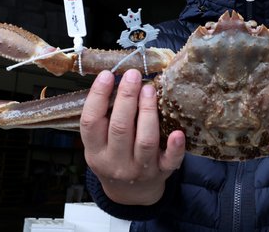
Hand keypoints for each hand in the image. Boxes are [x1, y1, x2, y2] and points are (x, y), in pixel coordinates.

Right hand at [80, 69, 184, 204]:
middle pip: (120, 128)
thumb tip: (116, 79)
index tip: (107, 75)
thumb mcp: (99, 144)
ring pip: (144, 140)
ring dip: (148, 112)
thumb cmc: (114, 158)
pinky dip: (175, 147)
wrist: (130, 194)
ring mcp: (140, 169)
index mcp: (95, 151)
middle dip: (127, 98)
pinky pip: (170, 161)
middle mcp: (115, 162)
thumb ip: (104, 118)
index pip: (91, 122)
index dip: (97, 96)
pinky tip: (178, 132)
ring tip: (149, 89)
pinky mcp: (162, 172)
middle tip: (133, 75)